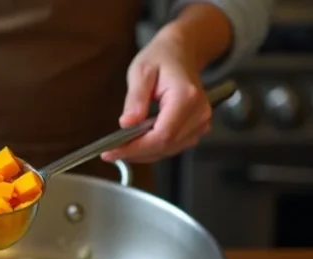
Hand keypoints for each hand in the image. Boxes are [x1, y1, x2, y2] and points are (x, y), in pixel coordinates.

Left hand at [101, 27, 210, 162]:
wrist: (181, 52)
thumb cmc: (160, 58)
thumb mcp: (140, 71)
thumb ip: (135, 99)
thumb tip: (126, 124)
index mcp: (186, 97)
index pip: (161, 135)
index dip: (136, 148)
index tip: (111, 152)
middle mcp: (199, 112)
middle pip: (165, 146)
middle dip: (136, 152)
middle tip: (110, 152)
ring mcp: (201, 121)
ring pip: (169, 150)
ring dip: (144, 153)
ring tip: (121, 147)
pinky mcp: (198, 127)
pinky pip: (174, 146)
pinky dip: (154, 148)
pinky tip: (138, 142)